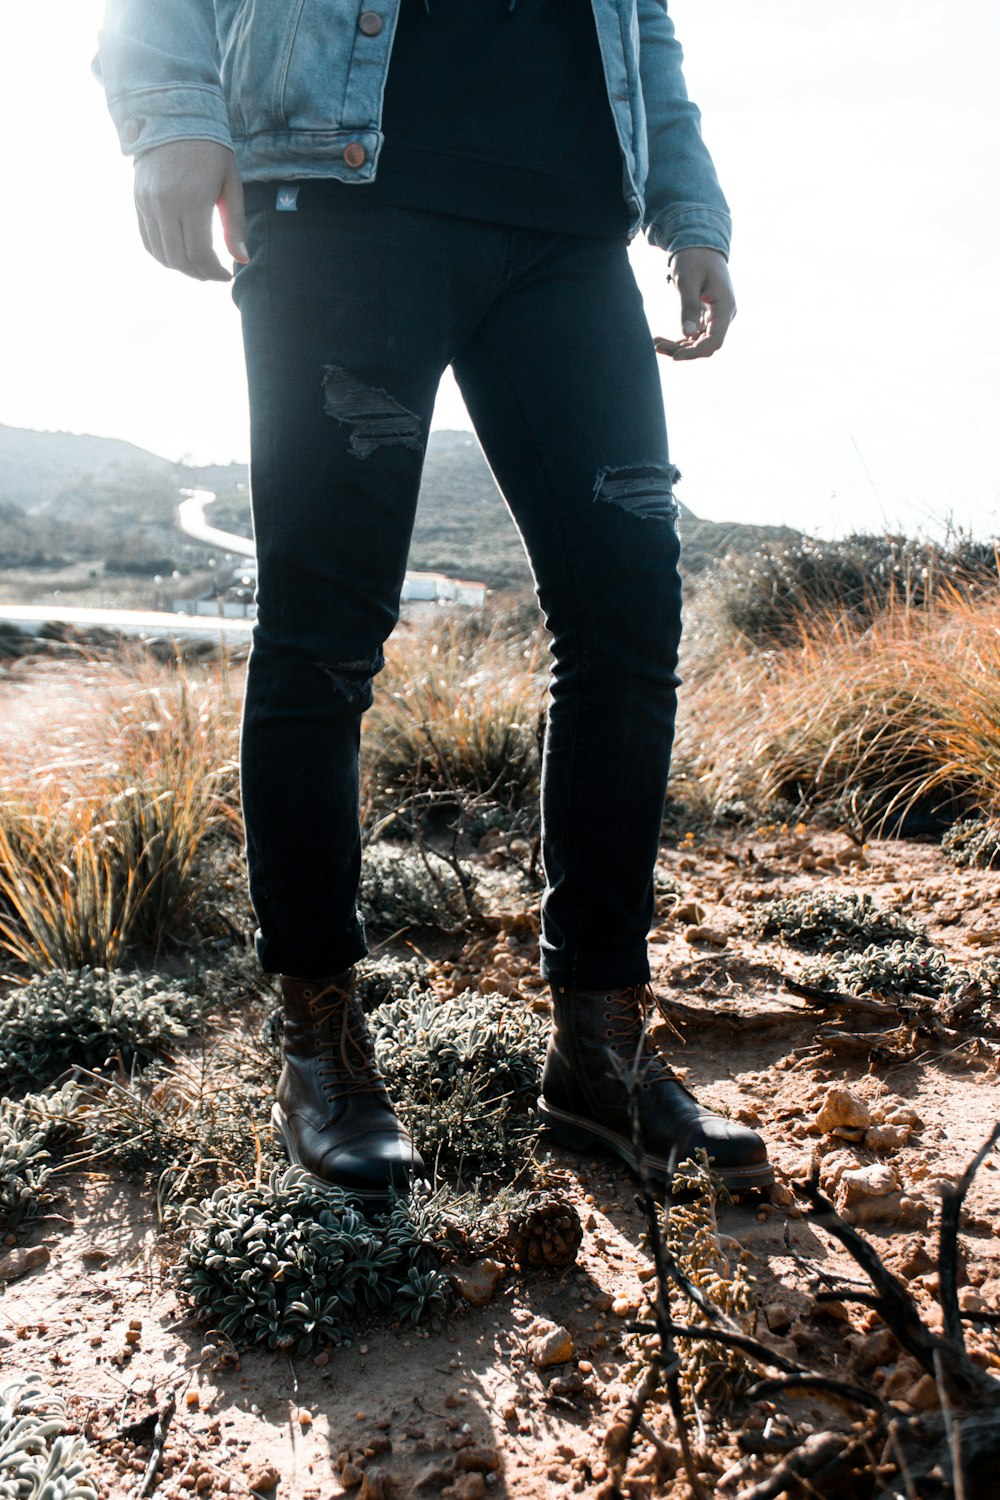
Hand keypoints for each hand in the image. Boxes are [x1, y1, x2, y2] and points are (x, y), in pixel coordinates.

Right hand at [133, 140, 247, 280]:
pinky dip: (163, 255)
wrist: (171, 118)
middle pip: (179, 259)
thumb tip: (242, 260)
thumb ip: (235, 224)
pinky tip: (180, 255)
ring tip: (198, 266)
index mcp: (192, 199)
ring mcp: (147, 204)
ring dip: (181, 268)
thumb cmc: (210, 151)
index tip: (227, 275)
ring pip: (161, 254)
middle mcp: (165, 204)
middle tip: (213, 274)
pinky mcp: (138, 202)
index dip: (214, 272)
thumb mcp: (231, 184)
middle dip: (199, 274)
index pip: (200, 253)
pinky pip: (147, 241)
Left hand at [654, 246, 735, 359]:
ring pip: (699, 342)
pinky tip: (661, 339)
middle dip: (683, 350)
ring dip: (678, 347)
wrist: (700, 245)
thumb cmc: (694, 258)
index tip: (674, 356)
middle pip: (706, 345)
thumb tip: (688, 334)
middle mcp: (724, 315)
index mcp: (724, 307)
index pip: (714, 341)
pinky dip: (680, 340)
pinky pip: (695, 335)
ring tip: (656, 343)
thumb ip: (689, 307)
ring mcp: (717, 317)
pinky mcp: (707, 317)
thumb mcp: (687, 281)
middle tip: (656, 345)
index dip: (695, 352)